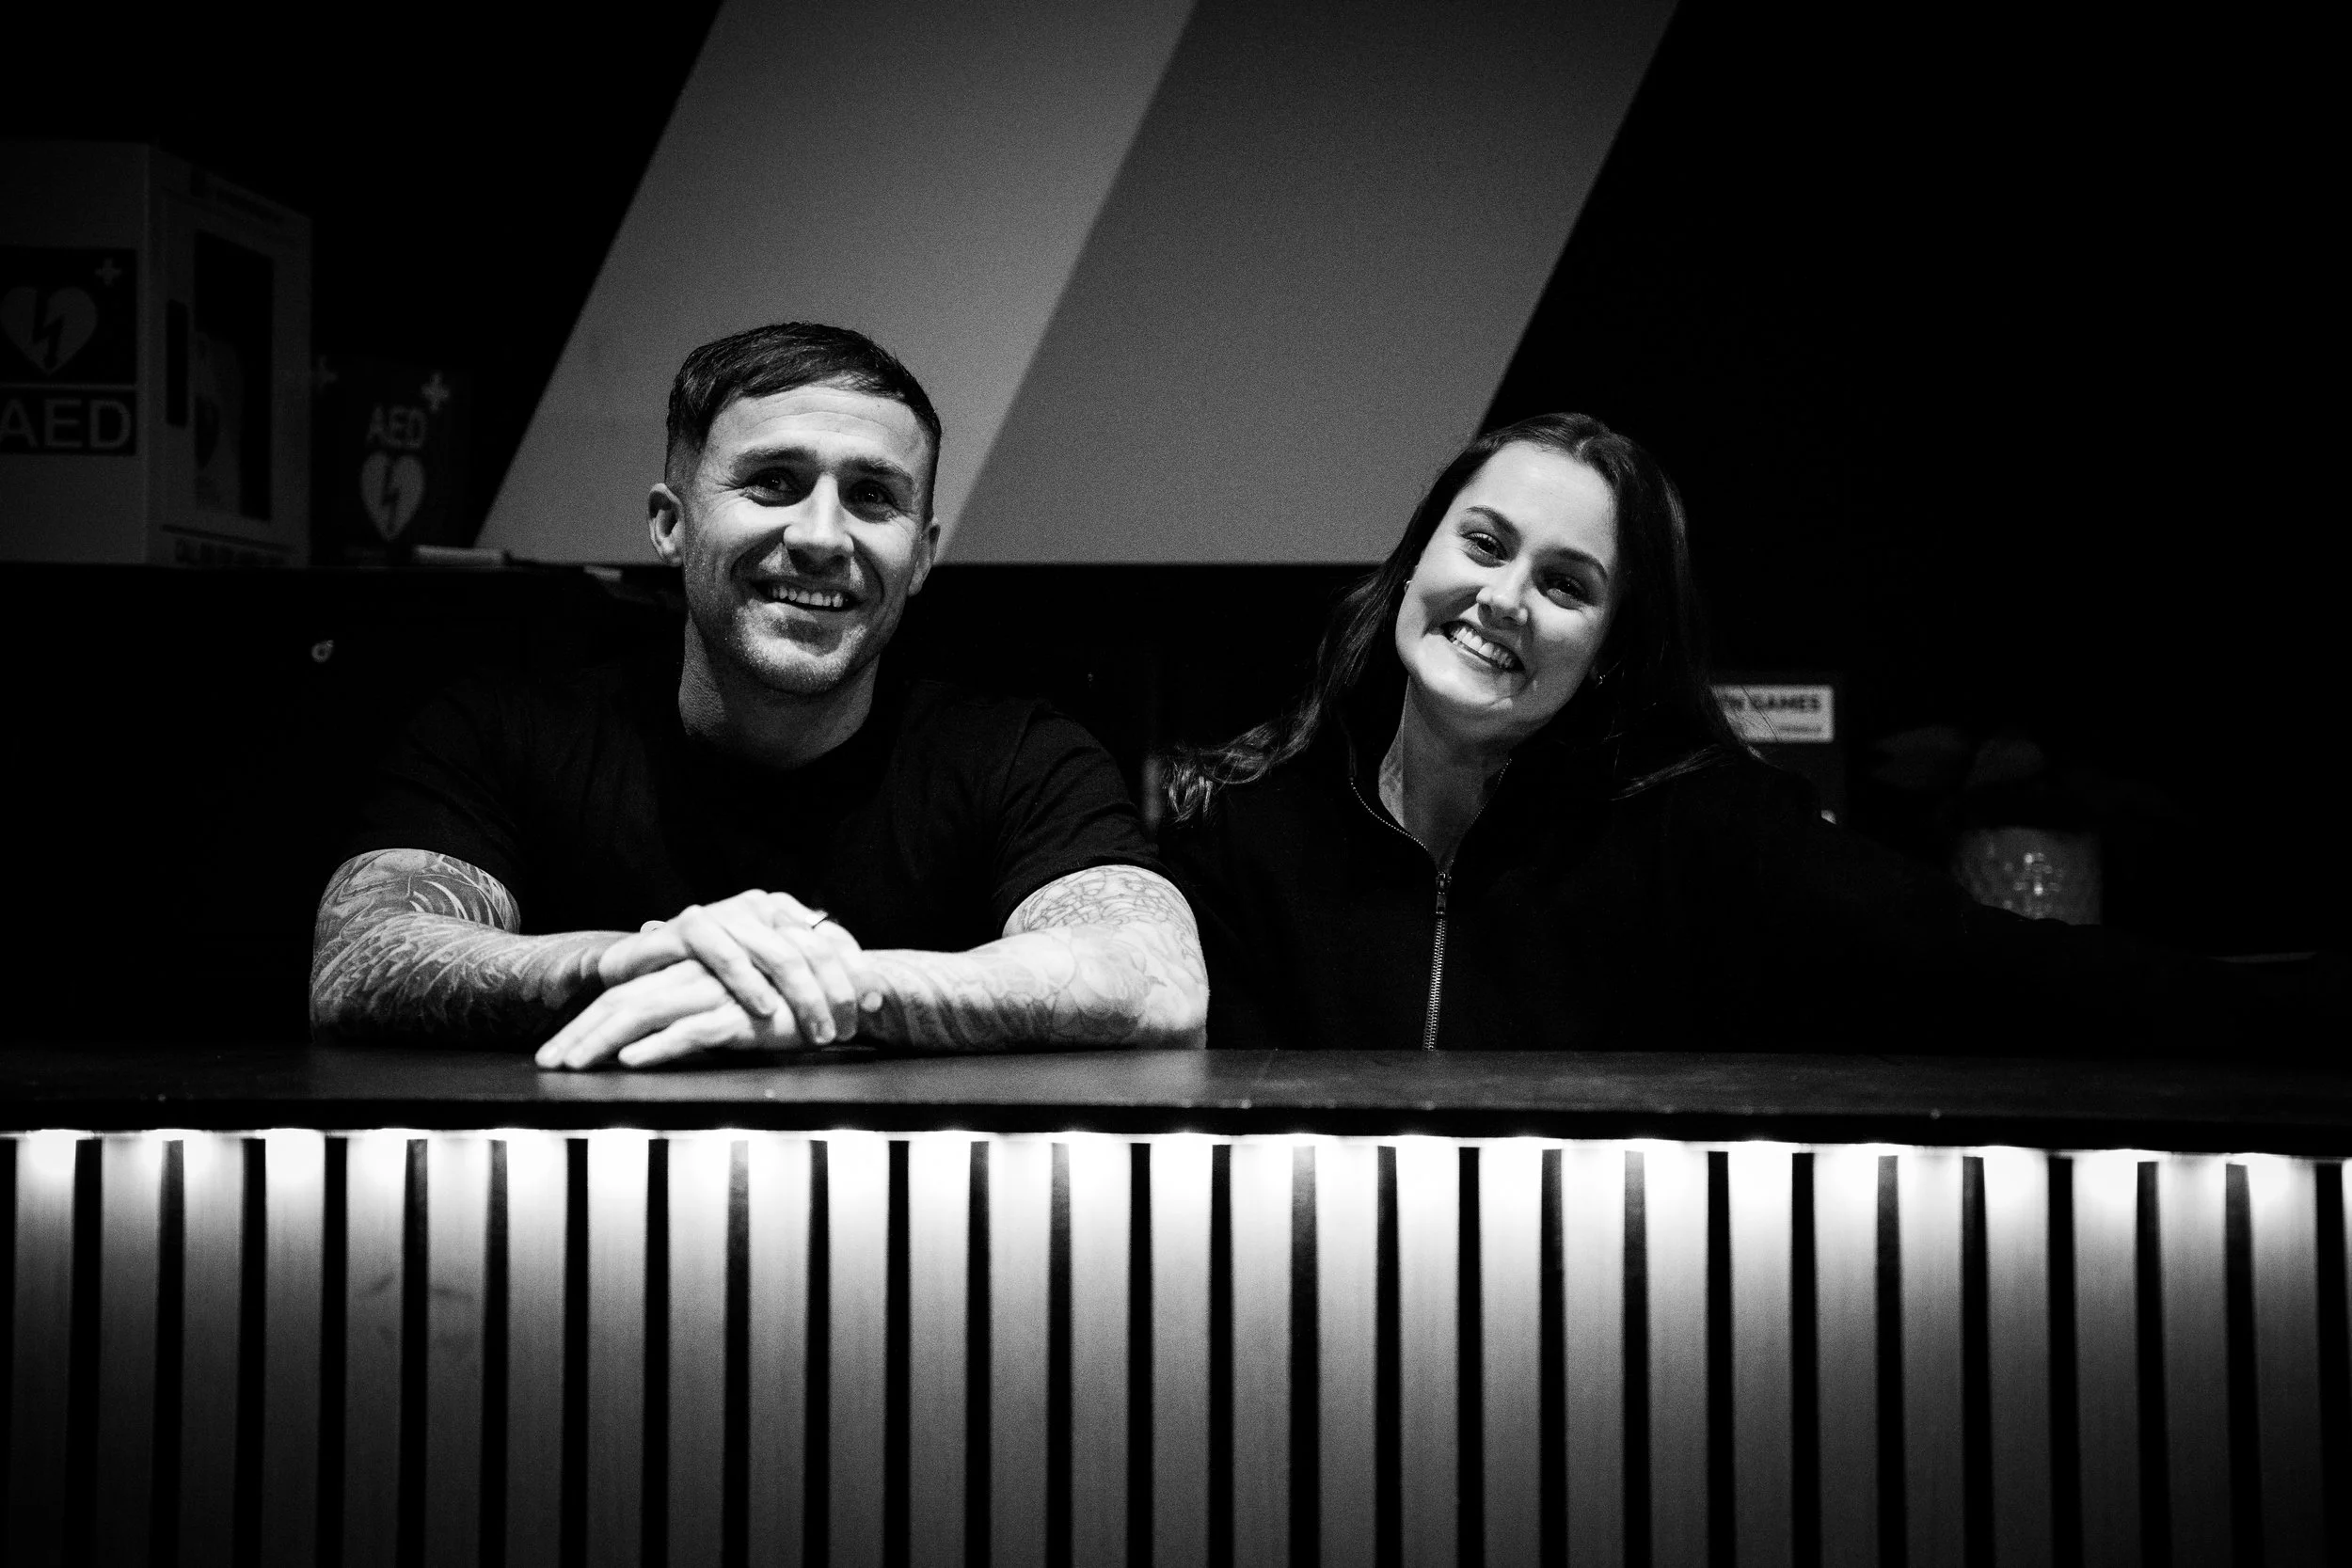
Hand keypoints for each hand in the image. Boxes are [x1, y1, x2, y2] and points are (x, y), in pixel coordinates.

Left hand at [537, 959, 773, 1068]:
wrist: (841, 993)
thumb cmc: (783, 1002)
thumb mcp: (727, 1001)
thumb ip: (687, 1000)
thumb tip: (643, 994)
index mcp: (684, 974)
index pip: (622, 995)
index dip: (583, 1023)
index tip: (553, 1053)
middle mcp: (692, 977)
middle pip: (620, 1002)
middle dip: (577, 1034)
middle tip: (545, 1065)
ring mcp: (714, 993)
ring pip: (644, 1013)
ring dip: (602, 1042)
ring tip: (571, 1067)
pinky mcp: (740, 1016)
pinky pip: (692, 1031)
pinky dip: (659, 1048)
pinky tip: (630, 1063)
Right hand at [592, 890, 865, 1048]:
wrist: (640, 967)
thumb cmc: (706, 978)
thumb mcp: (762, 976)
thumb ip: (802, 977)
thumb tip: (862, 998)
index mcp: (782, 911)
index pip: (832, 936)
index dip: (857, 971)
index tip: (873, 1005)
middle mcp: (758, 906)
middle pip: (813, 949)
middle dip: (835, 994)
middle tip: (844, 1031)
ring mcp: (725, 913)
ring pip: (779, 955)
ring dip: (804, 998)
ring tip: (816, 1032)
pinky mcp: (689, 926)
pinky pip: (727, 956)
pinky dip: (750, 985)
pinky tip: (766, 1011)